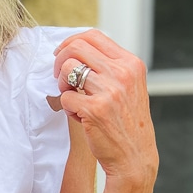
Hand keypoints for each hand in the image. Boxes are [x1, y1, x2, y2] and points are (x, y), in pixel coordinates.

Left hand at [53, 29, 157, 192]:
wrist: (134, 157)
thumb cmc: (126, 123)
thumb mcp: (128, 87)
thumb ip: (110, 68)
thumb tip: (76, 51)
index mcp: (131, 64)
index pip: (94, 36)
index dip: (71, 42)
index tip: (61, 54)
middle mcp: (122, 73)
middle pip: (76, 48)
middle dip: (60, 60)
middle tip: (58, 76)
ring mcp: (109, 91)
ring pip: (67, 70)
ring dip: (62, 85)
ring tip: (72, 99)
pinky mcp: (95, 109)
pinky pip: (65, 97)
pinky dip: (67, 107)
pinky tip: (79, 116)